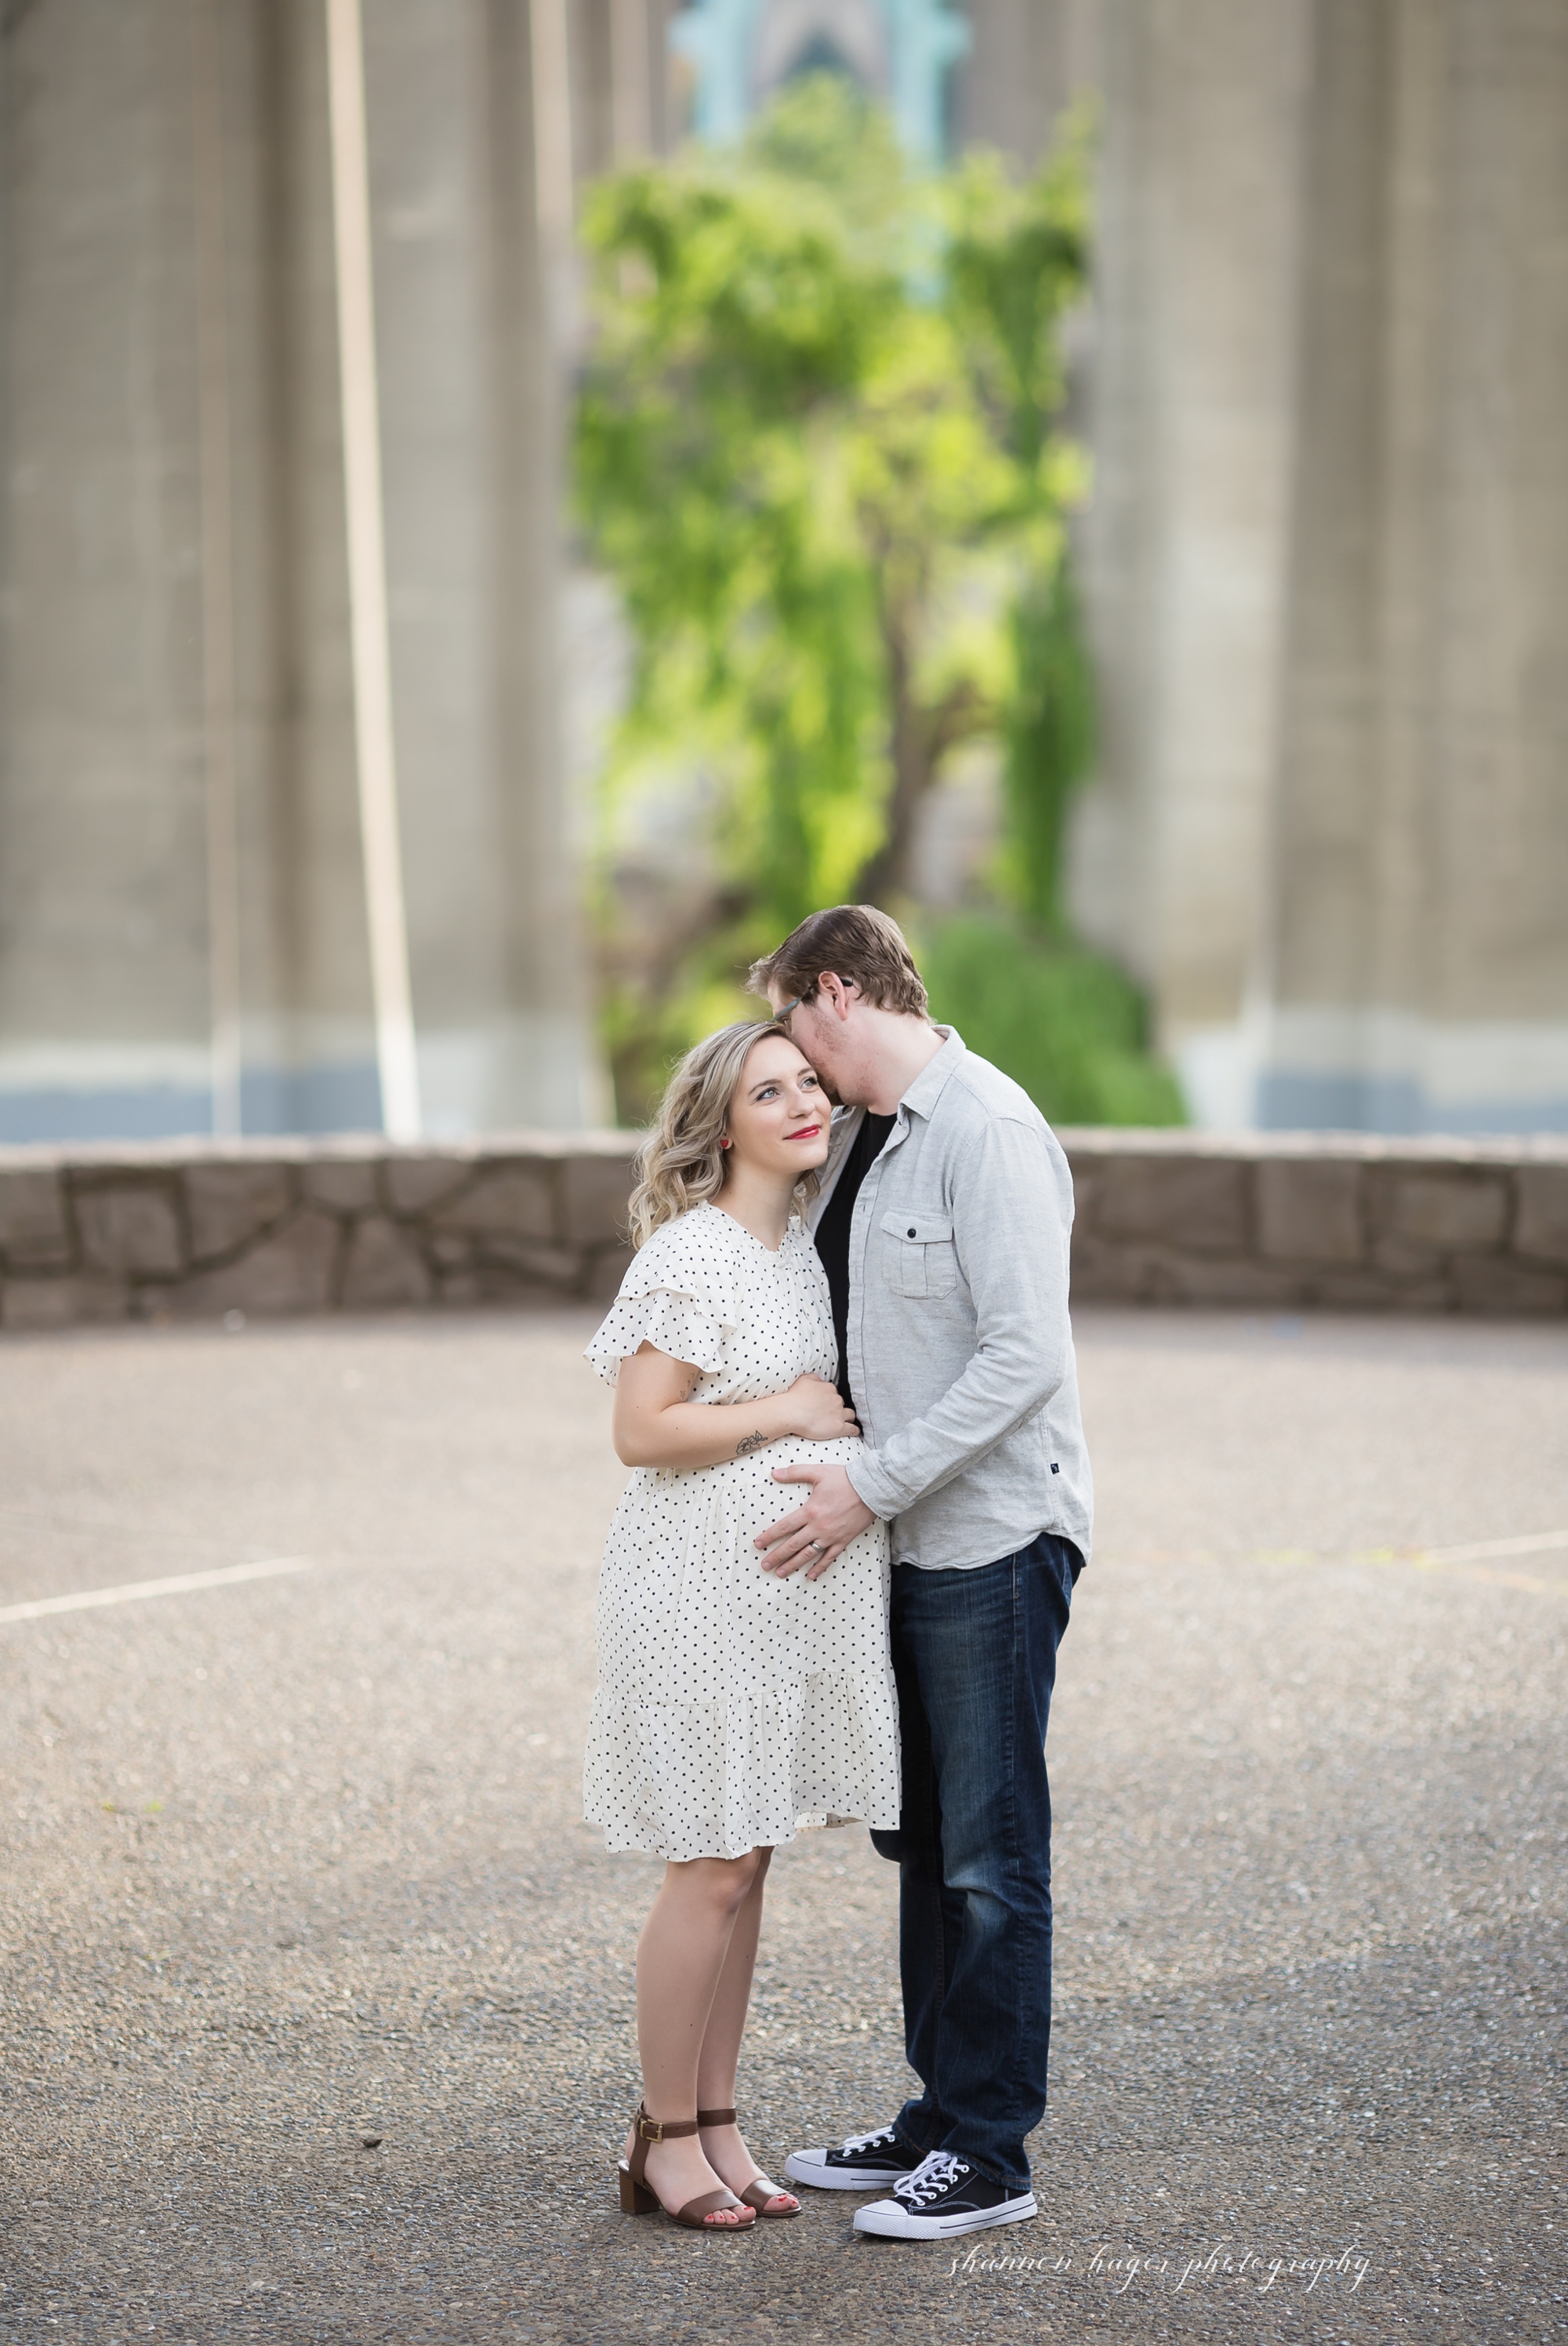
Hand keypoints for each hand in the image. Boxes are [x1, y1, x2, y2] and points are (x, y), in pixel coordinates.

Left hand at [755, 1463, 876, 1580]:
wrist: (872, 1488)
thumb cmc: (845, 1479)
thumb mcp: (817, 1472)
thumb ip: (794, 1472)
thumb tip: (773, 1472)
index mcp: (810, 1511)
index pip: (784, 1527)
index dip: (769, 1536)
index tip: (758, 1544)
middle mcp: (818, 1527)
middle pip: (792, 1545)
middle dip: (777, 1556)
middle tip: (764, 1566)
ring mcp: (831, 1536)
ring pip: (808, 1555)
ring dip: (793, 1565)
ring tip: (780, 1573)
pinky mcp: (843, 1540)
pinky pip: (829, 1558)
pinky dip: (820, 1568)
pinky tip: (811, 1576)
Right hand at [783, 1373, 860, 1442]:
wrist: (791, 1412)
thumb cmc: (794, 1396)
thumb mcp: (804, 1379)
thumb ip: (816, 1378)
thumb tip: (821, 1382)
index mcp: (830, 1388)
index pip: (834, 1394)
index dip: (830, 1399)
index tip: (824, 1404)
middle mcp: (837, 1400)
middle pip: (842, 1404)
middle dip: (837, 1408)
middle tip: (829, 1414)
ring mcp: (839, 1414)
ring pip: (850, 1415)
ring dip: (848, 1417)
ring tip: (845, 1422)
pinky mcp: (839, 1427)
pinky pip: (852, 1429)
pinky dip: (854, 1431)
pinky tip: (854, 1432)